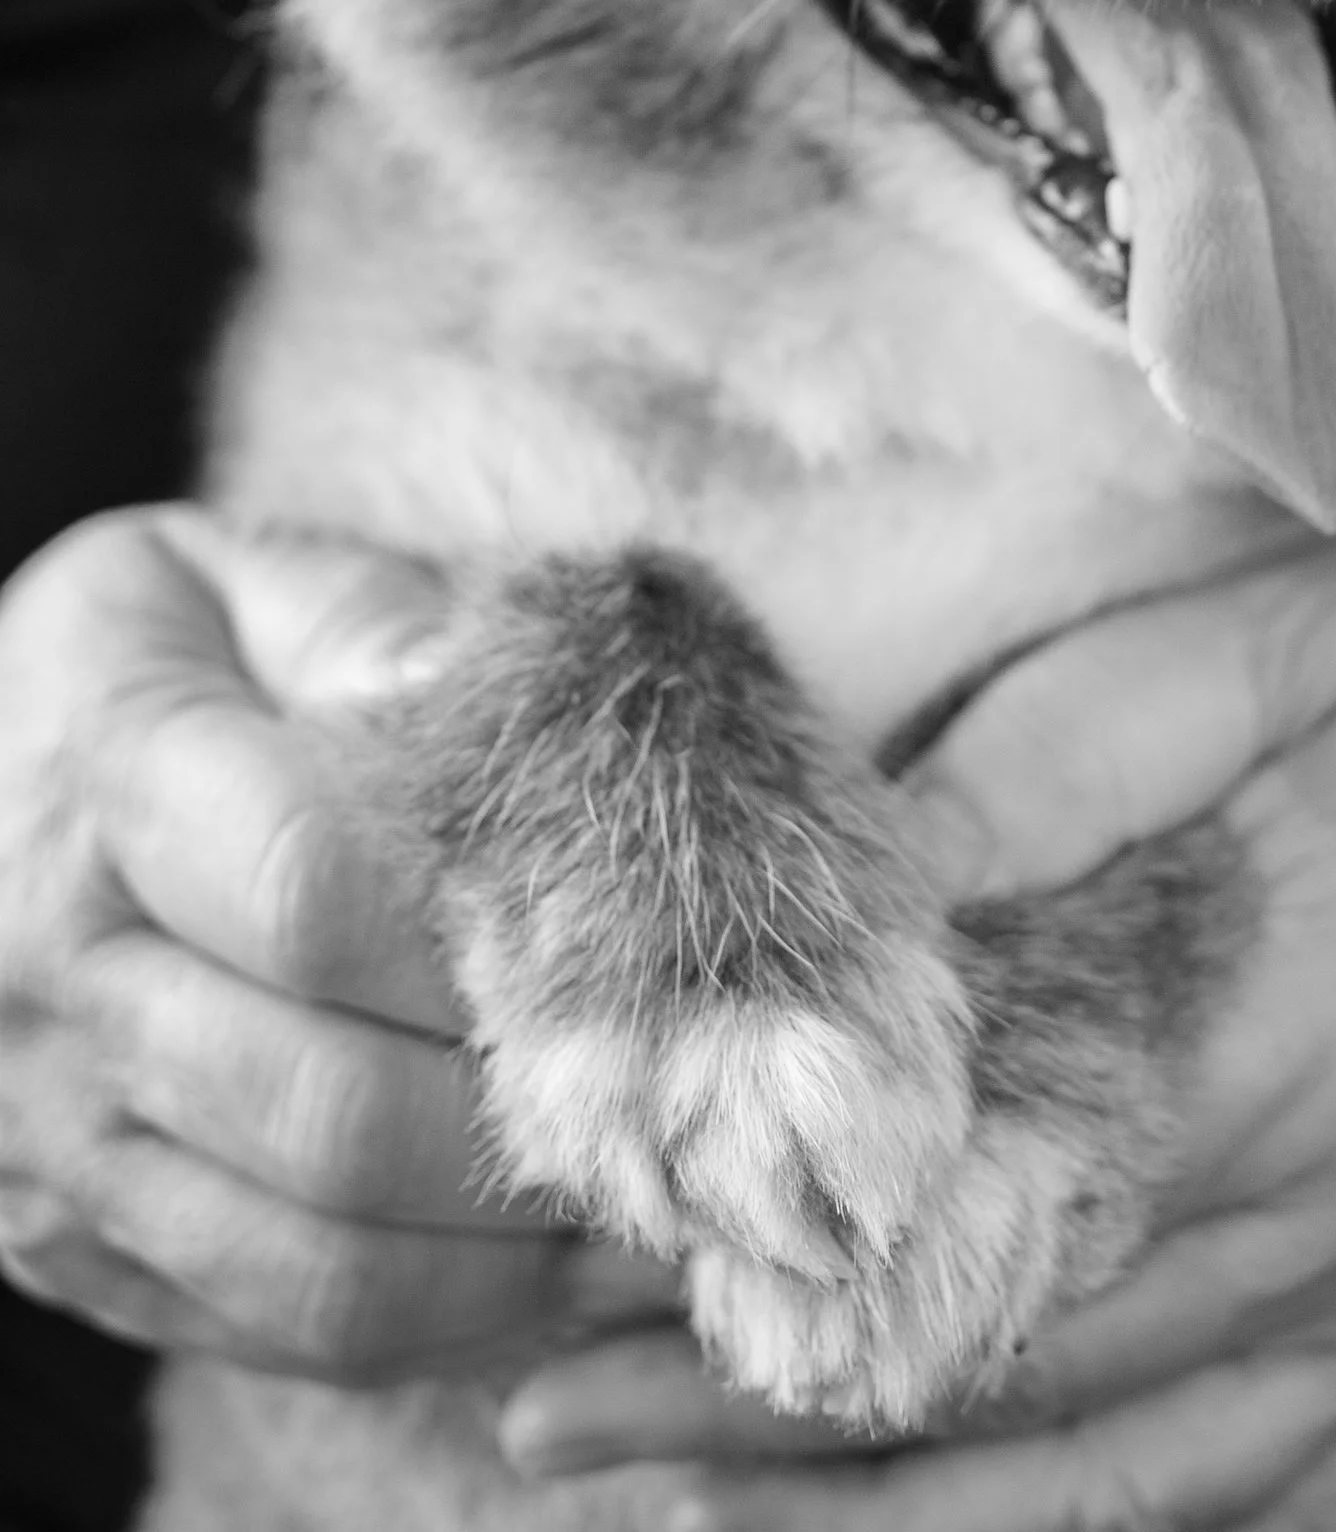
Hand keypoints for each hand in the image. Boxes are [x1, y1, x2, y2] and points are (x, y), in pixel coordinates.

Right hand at [0, 504, 664, 1379]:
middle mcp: (59, 984)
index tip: (646, 938)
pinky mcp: (78, 1250)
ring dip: (515, 1259)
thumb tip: (526, 703)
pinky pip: (286, 1332)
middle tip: (694, 1102)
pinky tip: (570, 1269)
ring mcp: (54, 1142)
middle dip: (535, 1122)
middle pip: (332, 1111)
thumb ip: (376, 620)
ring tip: (664, 1202)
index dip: (491, 935)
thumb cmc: (152, 661)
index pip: (316, 893)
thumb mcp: (239, 581)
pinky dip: (451, 1324)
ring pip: (321, 1262)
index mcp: (110, 780)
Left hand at [500, 513, 1335, 1521]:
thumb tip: (875, 858)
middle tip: (545, 1402)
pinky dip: (1068, 1528)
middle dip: (770, 1385)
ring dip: (879, 1494)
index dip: (798, 1216)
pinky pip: (1236, 1477)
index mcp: (1314, 1005)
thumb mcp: (1298, 630)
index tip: (604, 1235)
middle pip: (1023, 1339)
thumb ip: (1081, 744)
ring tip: (656, 1497)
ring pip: (1109, 1451)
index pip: (1007, 1163)